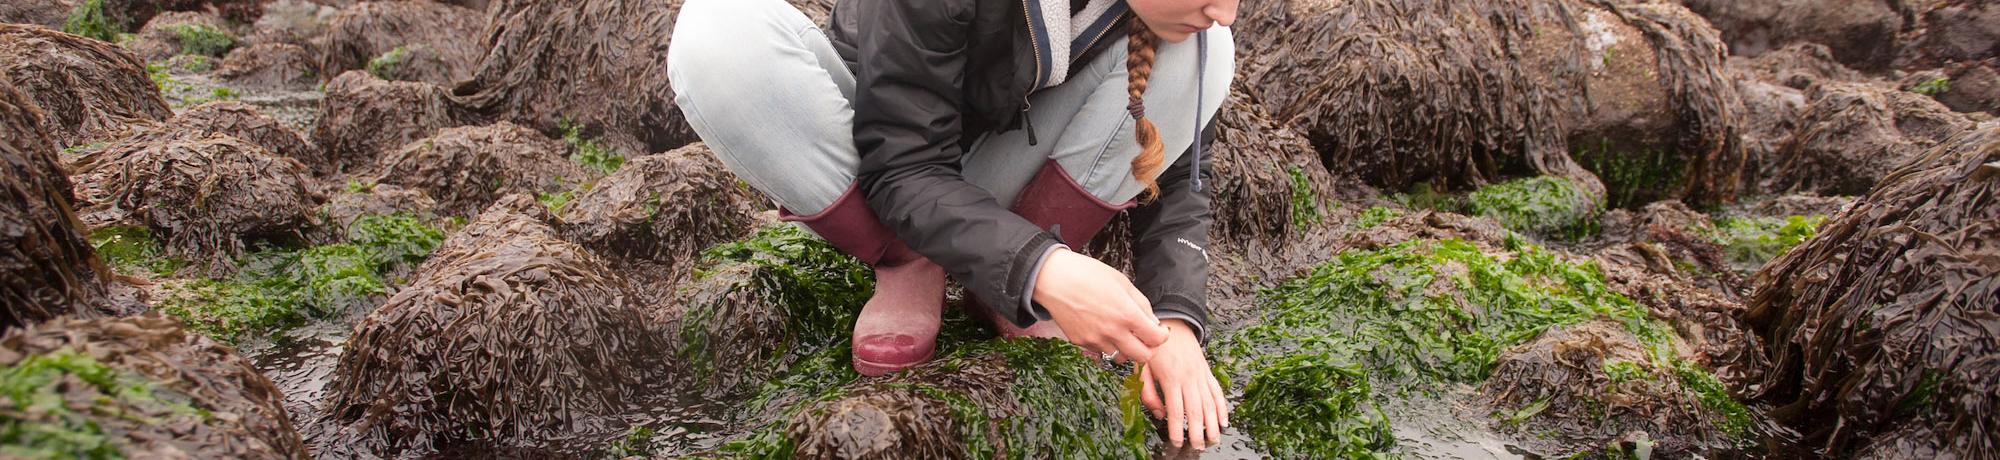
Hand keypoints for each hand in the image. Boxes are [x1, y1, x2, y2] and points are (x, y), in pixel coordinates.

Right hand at [1031, 248, 1170, 362]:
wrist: (1054, 279)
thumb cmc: (1088, 274)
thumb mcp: (1123, 282)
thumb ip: (1142, 305)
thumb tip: (1153, 323)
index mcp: (1127, 315)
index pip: (1157, 340)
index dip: (1161, 336)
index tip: (1158, 330)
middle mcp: (1113, 332)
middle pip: (1142, 357)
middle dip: (1148, 348)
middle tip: (1144, 337)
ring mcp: (1096, 340)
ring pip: (1121, 357)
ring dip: (1126, 349)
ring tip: (1122, 333)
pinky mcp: (1081, 342)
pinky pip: (1101, 351)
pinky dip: (1107, 344)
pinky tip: (1102, 328)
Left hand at [1139, 319, 1228, 449]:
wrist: (1173, 323)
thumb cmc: (1154, 348)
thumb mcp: (1143, 368)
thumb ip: (1148, 392)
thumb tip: (1159, 414)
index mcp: (1171, 378)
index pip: (1176, 409)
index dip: (1177, 428)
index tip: (1177, 442)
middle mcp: (1189, 378)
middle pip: (1196, 410)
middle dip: (1198, 431)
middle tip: (1198, 447)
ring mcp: (1200, 375)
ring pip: (1210, 403)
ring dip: (1213, 424)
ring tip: (1214, 440)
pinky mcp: (1207, 372)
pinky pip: (1217, 392)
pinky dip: (1222, 407)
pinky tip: (1225, 421)